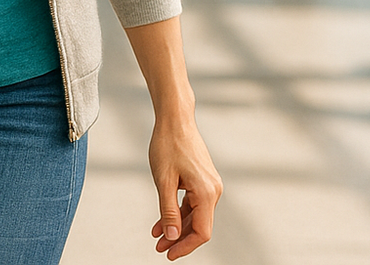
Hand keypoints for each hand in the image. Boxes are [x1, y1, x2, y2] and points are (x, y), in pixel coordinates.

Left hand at [148, 114, 221, 258]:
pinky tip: (161, 220)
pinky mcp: (202, 180)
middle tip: (159, 248)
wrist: (175, 119)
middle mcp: (213, 190)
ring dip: (176, 227)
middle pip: (199, 226)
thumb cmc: (168, 145)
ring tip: (157, 236)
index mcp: (207, 192)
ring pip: (195, 215)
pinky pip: (192, 203)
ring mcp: (209, 185)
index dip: (185, 246)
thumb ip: (168, 210)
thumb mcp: (163, 181)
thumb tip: (172, 236)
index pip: (202, 232)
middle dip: (179, 239)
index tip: (168, 254)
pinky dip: (178, 212)